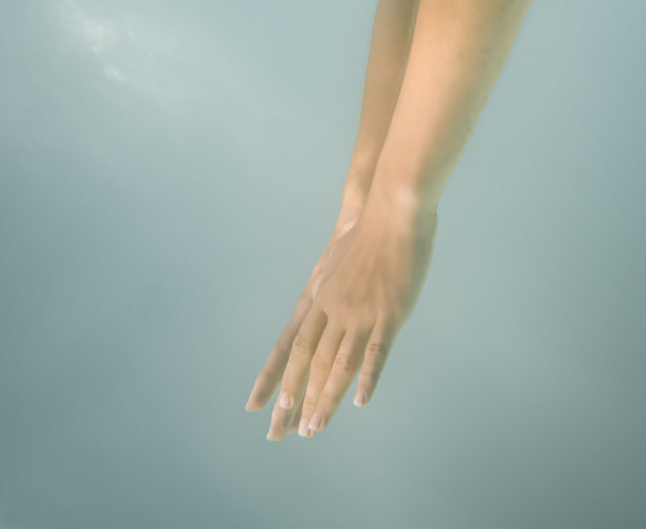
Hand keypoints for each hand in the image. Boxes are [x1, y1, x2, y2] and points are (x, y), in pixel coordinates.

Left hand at [254, 197, 437, 440]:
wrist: (390, 210)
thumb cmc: (366, 232)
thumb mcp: (334, 262)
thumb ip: (329, 290)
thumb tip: (321, 304)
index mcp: (318, 297)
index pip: (288, 344)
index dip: (272, 376)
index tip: (255, 405)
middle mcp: (331, 308)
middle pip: (307, 362)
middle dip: (293, 399)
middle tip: (279, 434)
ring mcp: (358, 312)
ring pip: (336, 364)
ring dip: (324, 398)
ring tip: (313, 428)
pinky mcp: (387, 313)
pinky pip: (373, 352)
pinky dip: (365, 378)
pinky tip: (358, 402)